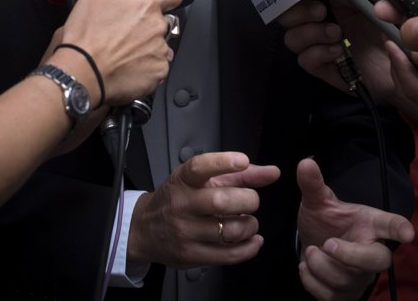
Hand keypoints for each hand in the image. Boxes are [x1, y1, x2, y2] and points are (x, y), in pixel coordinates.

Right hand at [57, 0, 181, 106]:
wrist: (82, 71)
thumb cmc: (86, 36)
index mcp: (146, 6)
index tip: (165, 0)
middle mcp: (157, 27)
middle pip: (162, 22)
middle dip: (149, 25)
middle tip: (127, 33)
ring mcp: (159, 51)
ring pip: (160, 45)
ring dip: (148, 47)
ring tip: (124, 53)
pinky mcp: (157, 73)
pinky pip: (158, 67)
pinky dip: (147, 67)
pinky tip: (128, 67)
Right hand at [128, 152, 280, 268]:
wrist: (145, 229)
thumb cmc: (178, 200)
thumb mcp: (202, 181)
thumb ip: (239, 175)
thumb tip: (272, 172)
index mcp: (182, 180)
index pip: (200, 167)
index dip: (223, 163)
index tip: (242, 161)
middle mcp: (181, 205)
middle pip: (221, 201)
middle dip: (247, 200)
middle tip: (250, 201)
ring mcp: (185, 232)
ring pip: (229, 230)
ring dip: (249, 225)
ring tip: (248, 221)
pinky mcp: (191, 255)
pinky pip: (228, 254)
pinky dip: (249, 248)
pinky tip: (252, 240)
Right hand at [279, 0, 395, 101]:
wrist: (409, 63)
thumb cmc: (397, 27)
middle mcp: (320, 21)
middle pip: (286, 13)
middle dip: (297, 11)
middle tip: (321, 12)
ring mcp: (320, 45)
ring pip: (291, 37)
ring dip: (310, 33)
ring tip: (337, 33)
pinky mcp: (324, 67)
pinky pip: (304, 60)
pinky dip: (318, 53)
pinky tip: (338, 51)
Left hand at [296, 158, 413, 300]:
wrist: (313, 245)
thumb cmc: (325, 222)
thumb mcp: (318, 202)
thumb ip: (313, 184)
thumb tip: (305, 162)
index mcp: (370, 225)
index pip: (392, 225)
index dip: (401, 229)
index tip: (409, 234)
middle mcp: (371, 252)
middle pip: (378, 261)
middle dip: (351, 255)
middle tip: (328, 243)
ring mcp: (360, 277)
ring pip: (347, 280)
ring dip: (320, 265)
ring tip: (311, 250)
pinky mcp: (345, 295)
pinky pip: (330, 296)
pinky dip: (311, 281)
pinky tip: (306, 267)